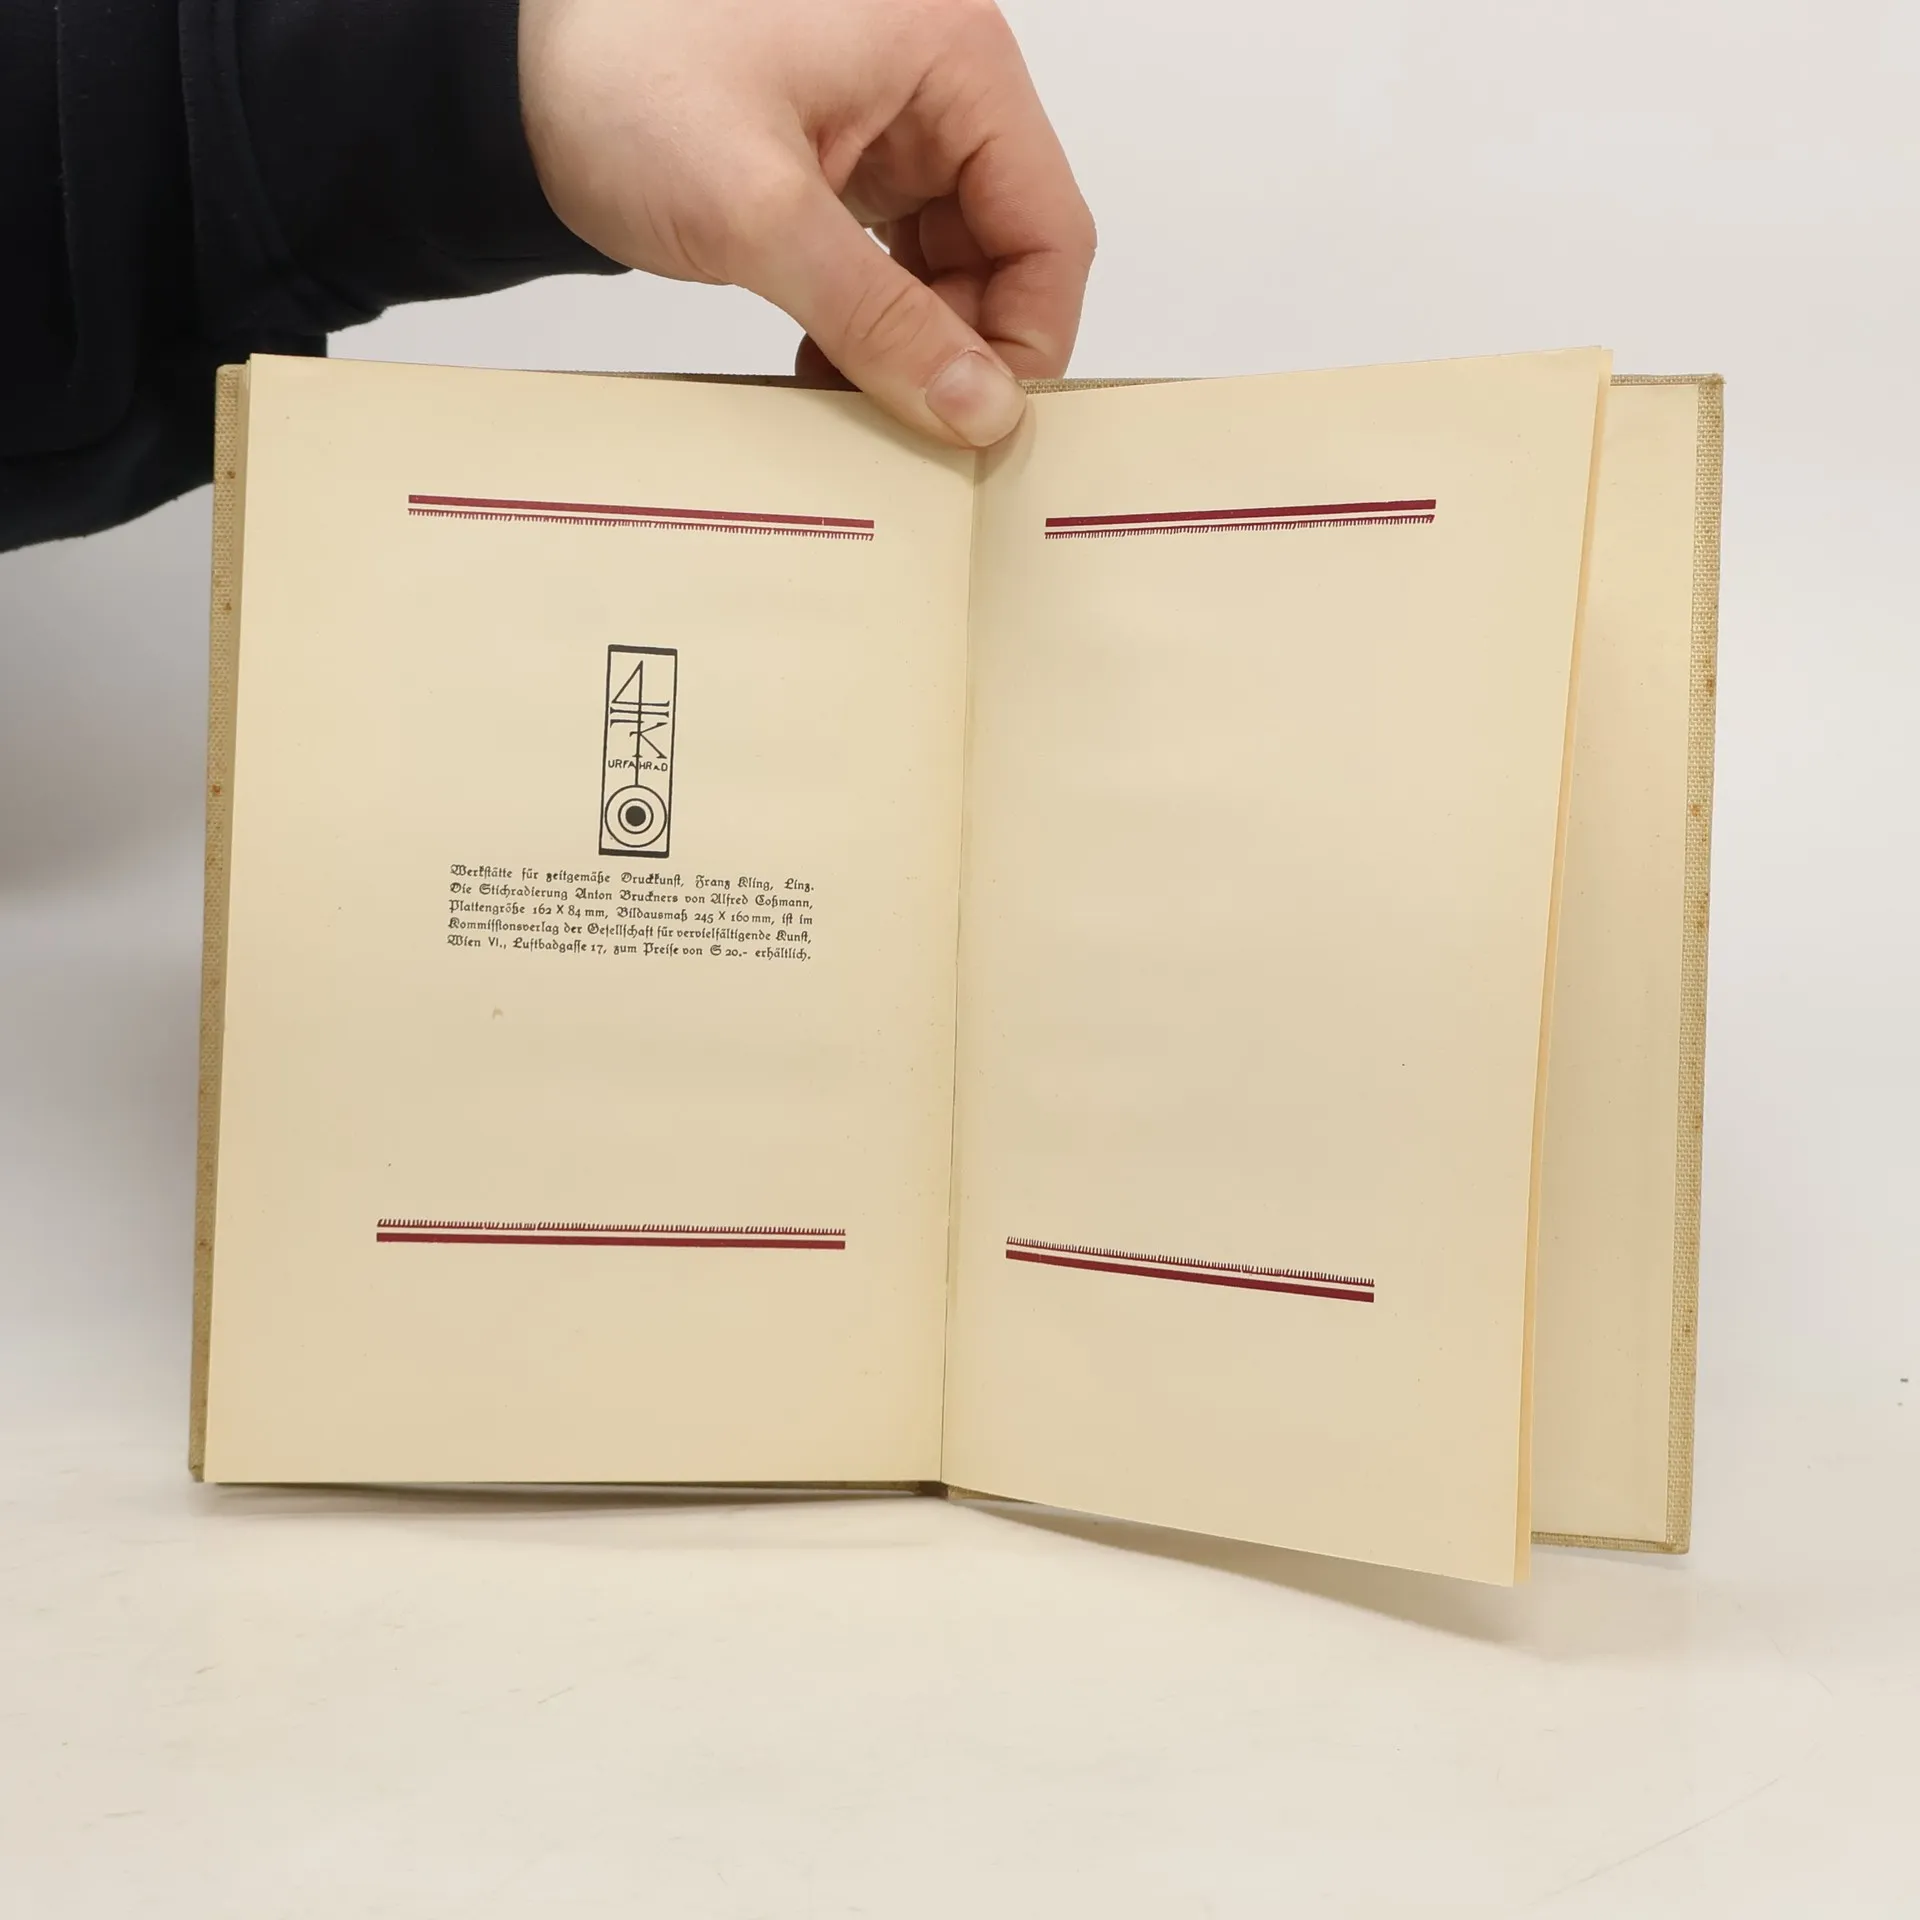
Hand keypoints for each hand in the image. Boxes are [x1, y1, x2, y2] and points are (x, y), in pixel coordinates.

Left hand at [519, 0, 1093, 448]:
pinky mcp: (845, 165)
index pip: (1049, 227)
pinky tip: (825, 359)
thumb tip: (978, 409)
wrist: (510, 73)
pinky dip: (871, 322)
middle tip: (900, 416)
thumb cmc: (619, 77)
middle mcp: (936, 85)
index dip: (1023, 336)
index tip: (971, 420)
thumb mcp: (761, 213)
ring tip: (846, 386)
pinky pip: (896, 264)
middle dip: (960, 345)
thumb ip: (882, 319)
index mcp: (951, 56)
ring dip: (912, 343)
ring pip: (953, 268)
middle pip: (1009, 253)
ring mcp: (891, 126)